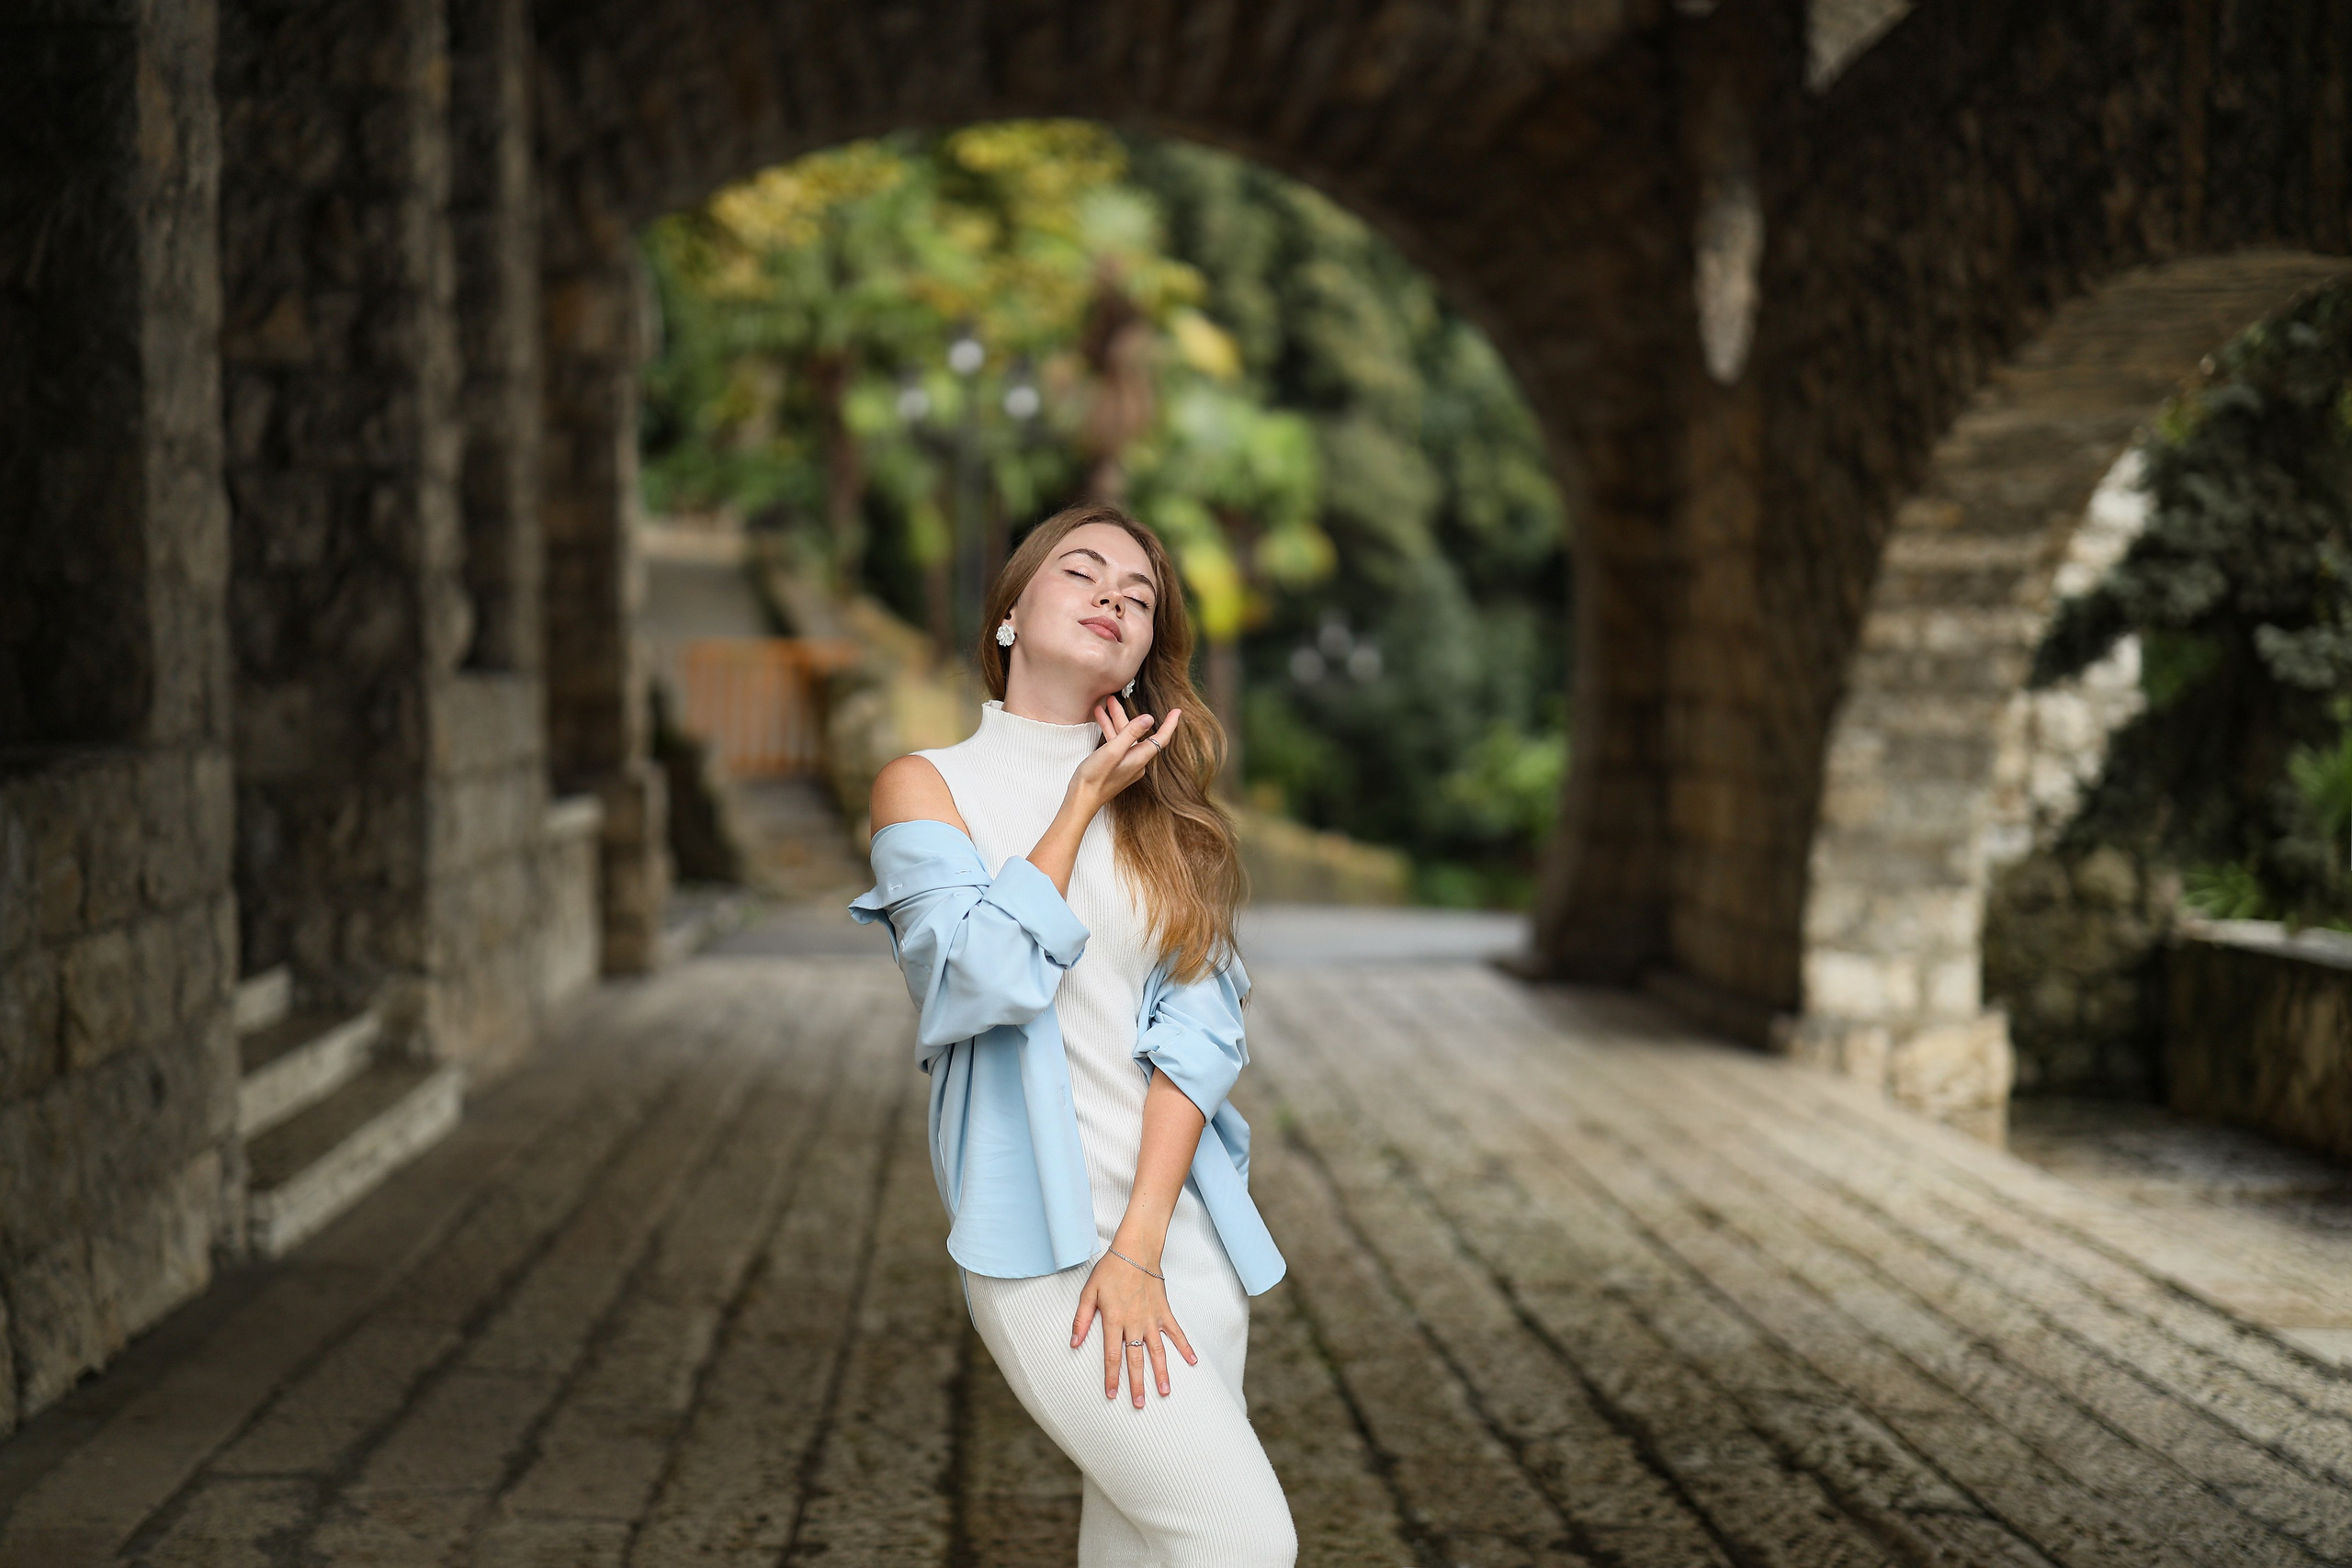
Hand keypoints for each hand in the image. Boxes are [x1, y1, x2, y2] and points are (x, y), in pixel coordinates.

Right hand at [1067, 697, 1180, 811]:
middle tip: (1115, 698)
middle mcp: (1136, 761)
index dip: (1170, 724)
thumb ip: (1130, 733)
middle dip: (1125, 715)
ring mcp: (1125, 764)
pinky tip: (1100, 719)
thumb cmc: (1095, 778)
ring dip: (1115, 721)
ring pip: (1124, 737)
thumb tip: (1149, 719)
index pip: (1161, 738)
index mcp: (1139, 758)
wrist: (1081, 799)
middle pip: (1137, 733)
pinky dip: (1109, 731)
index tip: (1177, 711)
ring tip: (1105, 704)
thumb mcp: (1113, 750)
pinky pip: (1116, 744)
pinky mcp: (1115, 766)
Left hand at [1072, 1246, 1196, 1406]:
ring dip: (1161, 1372)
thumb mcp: (1089, 1292)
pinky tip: (1193, 1361)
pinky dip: (1185, 1346)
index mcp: (1114, 1320)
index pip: (1112, 1355)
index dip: (1111, 1377)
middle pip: (1136, 1359)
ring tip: (1164, 1392)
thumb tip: (1073, 1342)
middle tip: (1139, 1405)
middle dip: (1136, 1383)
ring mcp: (1151, 1318)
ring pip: (1157, 1351)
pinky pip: (1176, 1332)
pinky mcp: (1164, 1311)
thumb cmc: (1110, 1269)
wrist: (1136, 1250)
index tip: (1111, 1395)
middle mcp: (1134, 1323)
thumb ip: (1081, 1319)